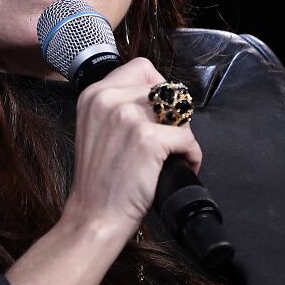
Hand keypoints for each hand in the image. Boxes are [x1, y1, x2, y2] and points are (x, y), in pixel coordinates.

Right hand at [63, 57, 201, 234]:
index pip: (142, 68)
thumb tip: (158, 96)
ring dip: (183, 133)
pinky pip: (187, 137)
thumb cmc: (99, 180)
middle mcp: (108, 99)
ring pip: (178, 111)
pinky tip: (181, 165)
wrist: (94, 216)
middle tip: (168, 138)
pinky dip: (191, 154)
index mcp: (93, 94)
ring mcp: (127, 116)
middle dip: (173, 113)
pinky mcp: (147, 138)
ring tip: (173, 154)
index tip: (159, 112)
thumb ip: (118, 106)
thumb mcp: (96, 129)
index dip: (158, 89)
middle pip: (165, 88)